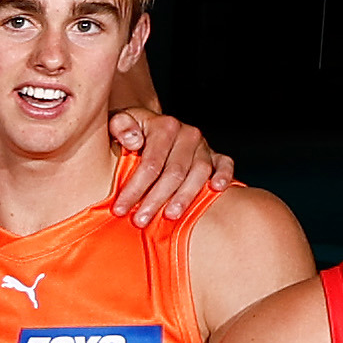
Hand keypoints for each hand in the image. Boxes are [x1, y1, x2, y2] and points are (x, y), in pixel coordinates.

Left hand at [104, 102, 228, 223]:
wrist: (148, 124)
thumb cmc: (129, 131)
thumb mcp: (117, 122)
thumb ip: (121, 127)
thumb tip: (134, 141)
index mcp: (164, 126)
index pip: (150, 163)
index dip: (134, 188)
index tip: (119, 209)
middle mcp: (187, 134)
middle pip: (174, 172)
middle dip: (156, 199)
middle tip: (140, 221)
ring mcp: (202, 145)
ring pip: (199, 173)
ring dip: (185, 197)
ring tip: (171, 216)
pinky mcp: (215, 155)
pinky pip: (225, 164)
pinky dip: (225, 176)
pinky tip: (217, 189)